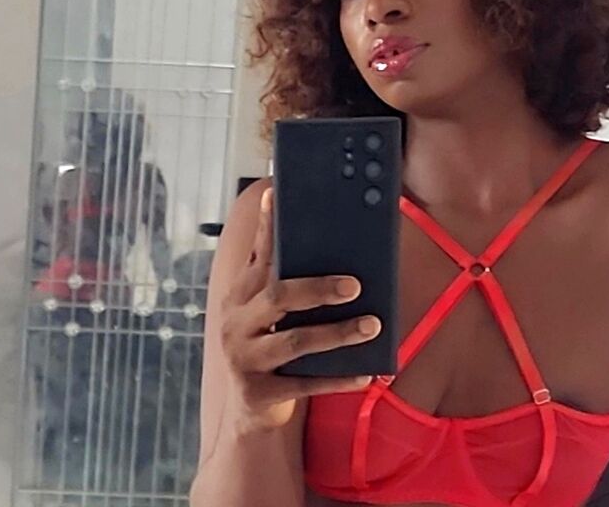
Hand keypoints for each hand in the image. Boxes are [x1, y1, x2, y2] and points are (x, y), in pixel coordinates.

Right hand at [219, 187, 380, 432]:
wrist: (248, 412)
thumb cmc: (268, 348)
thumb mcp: (265, 313)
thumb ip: (280, 280)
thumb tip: (315, 236)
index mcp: (239, 297)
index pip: (257, 257)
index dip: (266, 227)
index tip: (276, 196)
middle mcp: (236, 324)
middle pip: (278, 296)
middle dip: (319, 288)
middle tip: (355, 285)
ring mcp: (245, 360)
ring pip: (295, 342)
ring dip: (338, 333)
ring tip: (372, 326)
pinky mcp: (259, 394)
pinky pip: (305, 384)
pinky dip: (338, 379)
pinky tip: (366, 374)